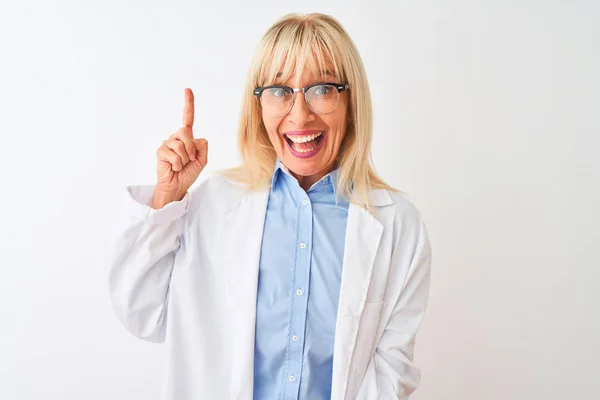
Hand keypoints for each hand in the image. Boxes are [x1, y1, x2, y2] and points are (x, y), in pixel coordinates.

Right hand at [153, 88, 207, 207]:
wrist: (177, 186)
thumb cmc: (188, 173)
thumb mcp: (202, 159)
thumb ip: (202, 146)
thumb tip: (194, 138)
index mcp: (187, 138)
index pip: (188, 118)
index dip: (188, 104)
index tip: (187, 90)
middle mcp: (176, 138)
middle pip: (186, 131)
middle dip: (191, 148)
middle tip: (190, 159)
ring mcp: (167, 144)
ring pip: (181, 144)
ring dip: (185, 158)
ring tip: (181, 165)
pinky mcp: (161, 151)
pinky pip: (174, 154)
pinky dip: (178, 164)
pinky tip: (174, 167)